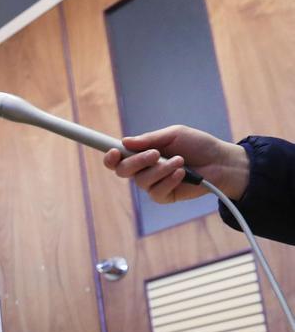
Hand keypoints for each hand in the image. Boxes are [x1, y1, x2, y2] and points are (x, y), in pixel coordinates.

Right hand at [103, 125, 249, 203]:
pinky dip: (169, 180)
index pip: (117, 158)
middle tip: (155, 154)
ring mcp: (152, 184)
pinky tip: (182, 174)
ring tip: (180, 161)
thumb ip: (149, 139)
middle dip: (137, 161)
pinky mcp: (163, 196)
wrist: (220, 161)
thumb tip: (125, 141)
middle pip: (123, 171)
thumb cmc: (197, 145)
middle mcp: (143, 170)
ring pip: (141, 181)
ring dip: (161, 169)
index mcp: (142, 153)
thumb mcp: (174, 134)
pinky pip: (156, 191)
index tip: (114, 151)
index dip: (110, 156)